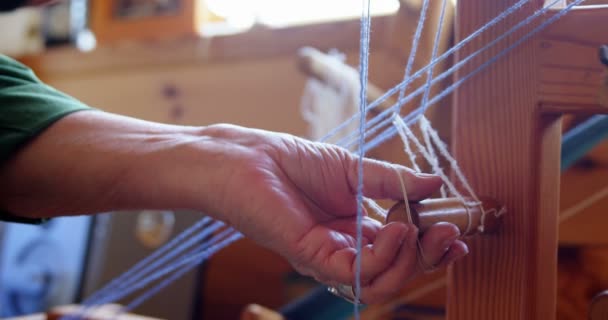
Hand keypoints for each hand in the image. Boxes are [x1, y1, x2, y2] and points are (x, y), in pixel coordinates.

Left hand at [190, 124, 468, 303]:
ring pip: (379, 283)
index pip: (402, 247)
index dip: (431, 244)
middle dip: (429, 257)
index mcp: (357, 227)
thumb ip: (392, 181)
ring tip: (414, 230)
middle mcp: (345, 247)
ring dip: (408, 261)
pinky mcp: (312, 257)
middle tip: (448, 234)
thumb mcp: (354, 169)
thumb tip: (436, 184)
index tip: (456, 231)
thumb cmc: (292, 161)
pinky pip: (356, 274)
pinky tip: (394, 229)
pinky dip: (384, 255)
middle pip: (397, 270)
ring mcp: (329, 256)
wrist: (248, 158)